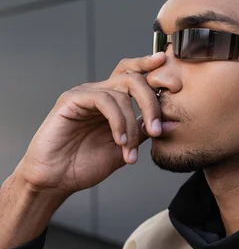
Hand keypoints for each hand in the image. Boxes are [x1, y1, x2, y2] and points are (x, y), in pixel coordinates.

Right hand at [14, 53, 165, 195]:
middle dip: (151, 102)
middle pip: (133, 78)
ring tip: (130, 150)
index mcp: (112, 102)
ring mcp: (85, 94)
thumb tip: (170, 122)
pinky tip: (119, 141)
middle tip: (157, 130)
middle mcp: (99, 94)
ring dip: (132, 124)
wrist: (56, 179)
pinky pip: (103, 100)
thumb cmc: (84, 165)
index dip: (151, 69)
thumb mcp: (124, 149)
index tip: (172, 74)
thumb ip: (143, 133)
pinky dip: (117, 121)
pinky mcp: (71, 100)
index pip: (134, 76)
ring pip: (121, 92)